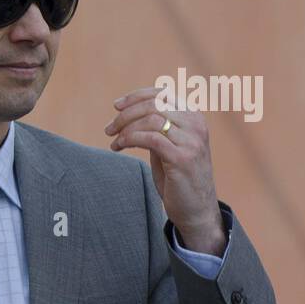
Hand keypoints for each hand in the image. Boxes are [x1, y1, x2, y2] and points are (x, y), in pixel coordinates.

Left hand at [105, 86, 225, 255]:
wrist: (195, 209)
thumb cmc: (178, 177)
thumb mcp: (169, 145)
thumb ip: (157, 127)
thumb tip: (129, 111)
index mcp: (194, 117)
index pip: (163, 94)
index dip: (136, 96)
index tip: (116, 106)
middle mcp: (196, 125)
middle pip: (154, 104)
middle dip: (126, 114)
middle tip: (109, 129)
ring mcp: (191, 141)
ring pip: (151, 118)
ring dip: (125, 128)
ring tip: (114, 141)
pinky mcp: (182, 158)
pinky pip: (150, 138)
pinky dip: (129, 139)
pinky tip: (120, 146)